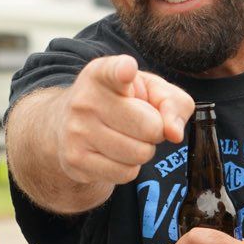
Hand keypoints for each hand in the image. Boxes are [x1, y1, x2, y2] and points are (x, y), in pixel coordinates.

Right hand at [57, 55, 193, 185]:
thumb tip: (174, 133)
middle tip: (140, 124)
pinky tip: (115, 154)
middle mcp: (85, 100)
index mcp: (102, 74)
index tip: (127, 70)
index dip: (124, 71)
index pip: (114, 71)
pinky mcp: (75, 160)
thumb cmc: (119, 103)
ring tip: (126, 138)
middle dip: (155, 130)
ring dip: (142, 150)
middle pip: (150, 127)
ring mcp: (77, 131)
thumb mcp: (150, 90)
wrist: (68, 124)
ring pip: (139, 153)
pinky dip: (129, 167)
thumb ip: (172, 102)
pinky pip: (126, 173)